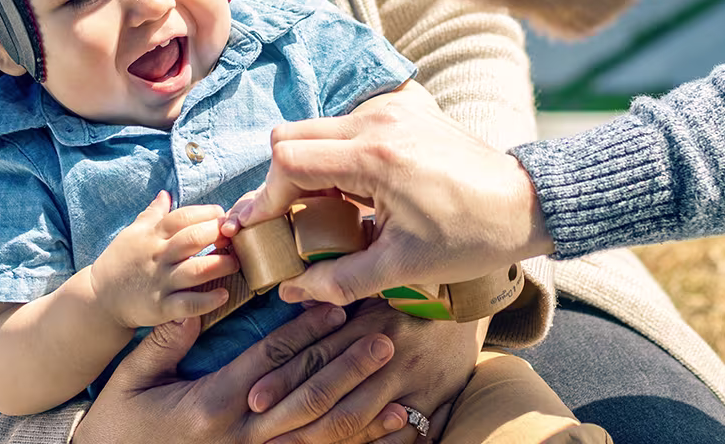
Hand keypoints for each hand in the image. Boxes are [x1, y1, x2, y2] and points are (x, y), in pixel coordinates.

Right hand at [75, 304, 407, 443]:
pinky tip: (389, 427)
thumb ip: (167, 340)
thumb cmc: (118, 425)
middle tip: (385, 334)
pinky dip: (356, 442)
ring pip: (319, 429)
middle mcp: (241, 434)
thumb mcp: (132, 378)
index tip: (336, 304)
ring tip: (391, 372)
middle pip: (306, 392)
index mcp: (213, 403)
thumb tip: (199, 299)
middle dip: (348, 362)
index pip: (271, 359)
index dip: (307, 331)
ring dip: (359, 399)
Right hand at [88, 192, 238, 327]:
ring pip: (196, 270)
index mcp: (152, 235)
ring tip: (236, 263)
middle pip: (192, 239)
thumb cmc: (120, 262)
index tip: (222, 214)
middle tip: (234, 236)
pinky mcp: (161, 307)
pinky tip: (224, 294)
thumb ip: (152, 214)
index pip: (182, 217)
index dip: (205, 213)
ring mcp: (160, 282)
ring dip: (220, 265)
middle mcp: (157, 256)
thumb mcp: (133, 234)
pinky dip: (208, 300)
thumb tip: (166, 193)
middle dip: (217, 234)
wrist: (99, 299)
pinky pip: (188, 304)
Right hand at [224, 85, 552, 305]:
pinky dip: (339, 154)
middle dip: (283, 181)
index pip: (288, 161)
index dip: (269, 198)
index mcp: (374, 157)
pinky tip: (359, 190)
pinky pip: (348, 123)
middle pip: (291, 137)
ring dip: (311, 168)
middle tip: (296, 222)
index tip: (267, 230)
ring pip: (317, 128)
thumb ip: (338, 279)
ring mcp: (392, 106)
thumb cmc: (471, 236)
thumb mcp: (402, 268)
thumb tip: (290, 291)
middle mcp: (377, 119)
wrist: (526, 202)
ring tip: (332, 211)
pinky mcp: (404, 105)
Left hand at [249, 299, 483, 443]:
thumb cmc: (412, 301)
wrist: (470, 309)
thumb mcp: (375, 295)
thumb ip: (336, 303)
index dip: (282, 379)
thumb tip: (290, 296)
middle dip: (292, 417)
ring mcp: (411, 381)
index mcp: (367, 324)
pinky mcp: (434, 402)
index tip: (254, 397)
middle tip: (263, 435)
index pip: (316, 355)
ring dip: (322, 439)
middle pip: (331, 393)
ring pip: (358, 418)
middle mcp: (386, 354)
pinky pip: (398, 436)